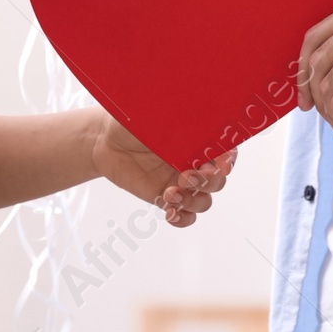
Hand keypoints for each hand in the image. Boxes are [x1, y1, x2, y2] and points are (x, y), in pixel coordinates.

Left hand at [90, 116, 235, 227]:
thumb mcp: (157, 113)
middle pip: (218, 181)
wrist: (104, 139)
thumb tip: (200, 114)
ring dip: (193, 201)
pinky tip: (170, 212)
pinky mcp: (164, 196)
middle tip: (187, 176)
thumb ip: (181, 117)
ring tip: (171, 192)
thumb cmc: (132, 119)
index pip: (227, 152)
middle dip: (209, 182)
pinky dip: (182, 218)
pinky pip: (184, 215)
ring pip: (203, 201)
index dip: (228, 160)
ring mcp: (180, 181)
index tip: (219, 163)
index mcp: (199, 138)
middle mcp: (194, 161)